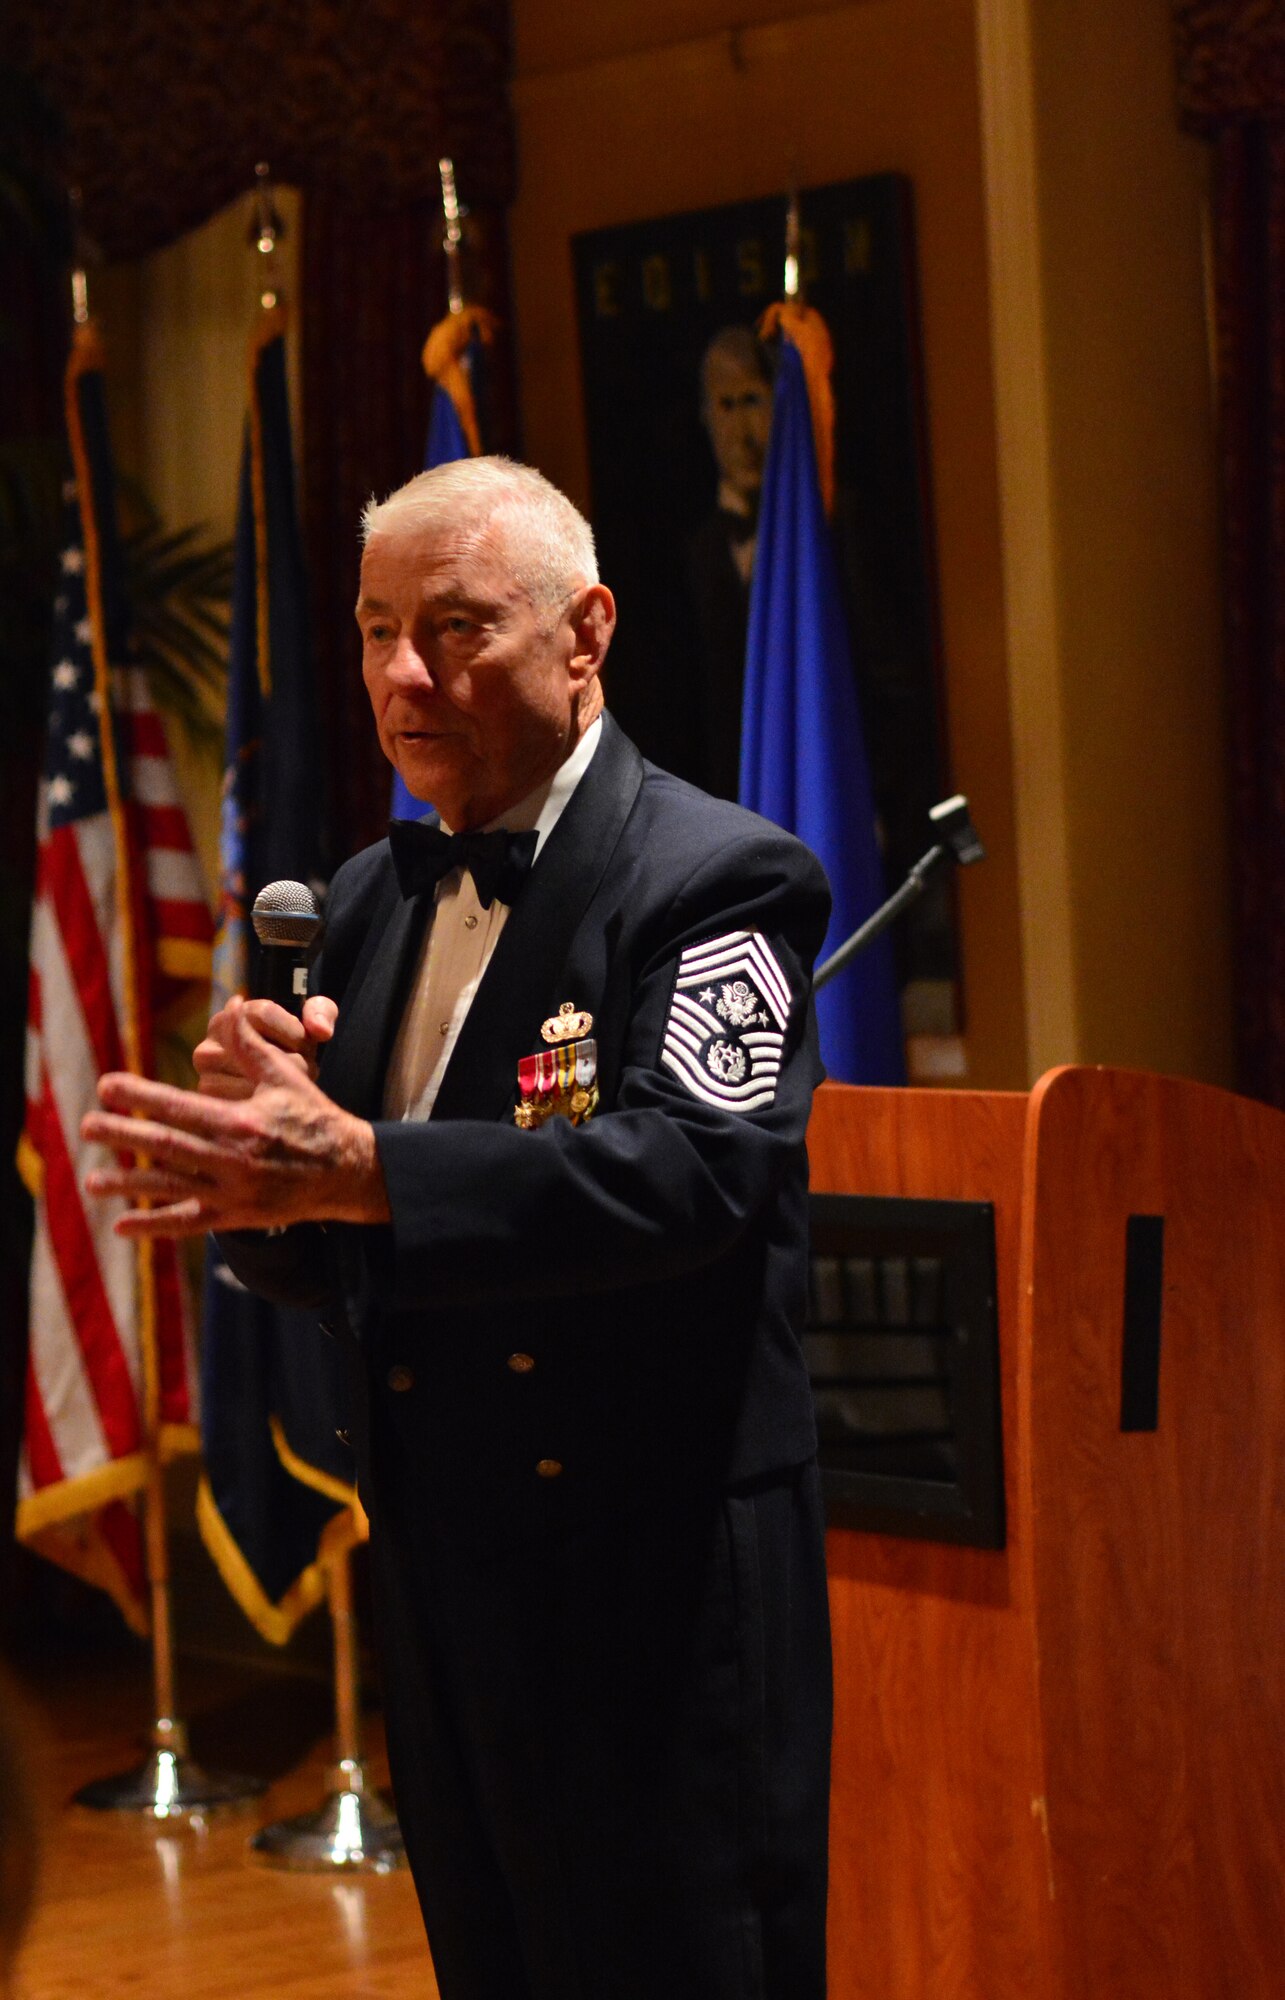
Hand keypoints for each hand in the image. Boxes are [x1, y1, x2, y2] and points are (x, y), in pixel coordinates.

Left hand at [82, 1001, 389, 1237]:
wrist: (347, 1171)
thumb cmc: (314, 1117)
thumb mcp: (287, 1076)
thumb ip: (252, 1046)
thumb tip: (230, 1007)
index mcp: (243, 1123)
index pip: (180, 1107)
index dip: (140, 1096)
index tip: (107, 1085)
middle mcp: (234, 1160)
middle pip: (166, 1147)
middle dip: (123, 1135)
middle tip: (86, 1125)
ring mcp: (233, 1193)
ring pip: (170, 1188)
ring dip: (128, 1184)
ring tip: (92, 1181)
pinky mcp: (235, 1217)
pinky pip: (188, 1223)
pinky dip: (154, 1225)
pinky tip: (122, 1225)